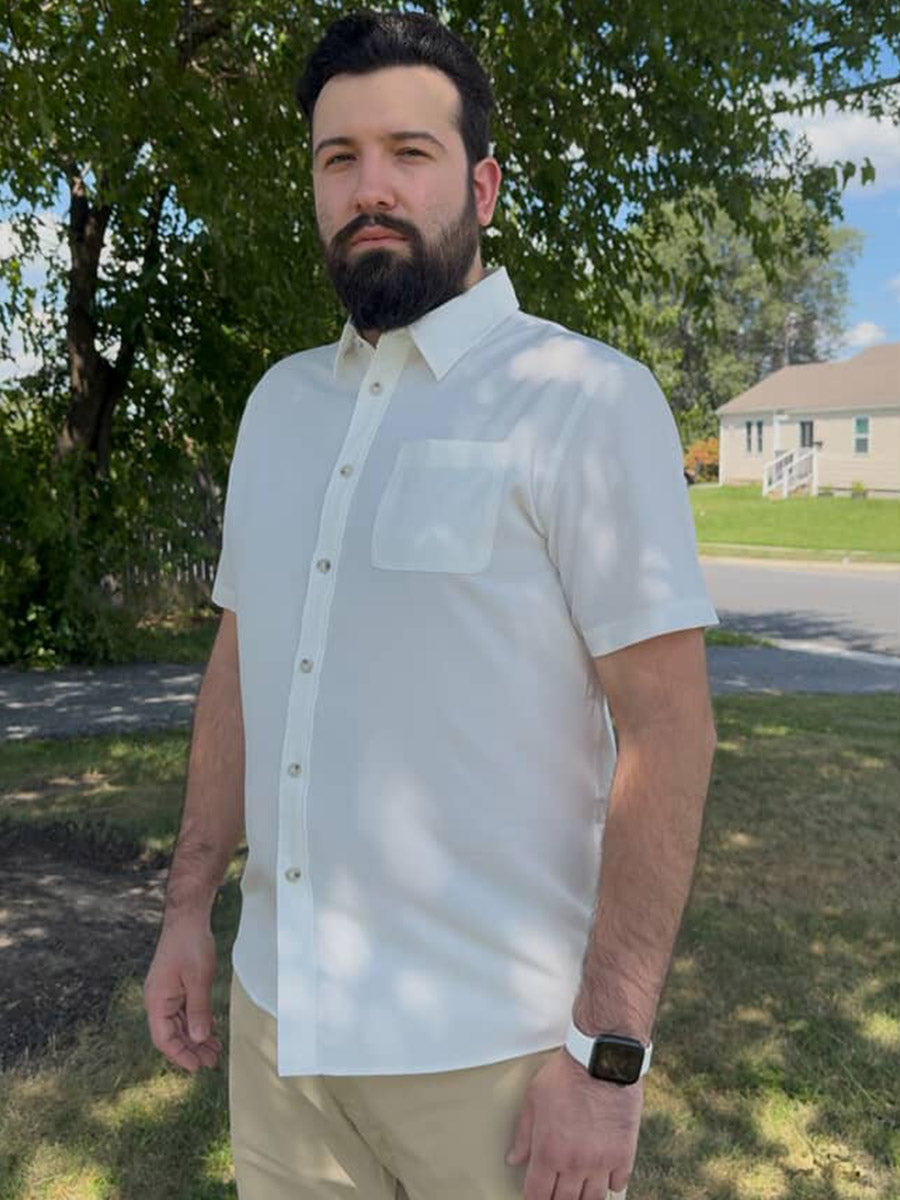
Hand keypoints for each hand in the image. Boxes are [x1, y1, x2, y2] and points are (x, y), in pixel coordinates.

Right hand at [143, 920, 221, 1072]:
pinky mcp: (176, 987)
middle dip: (192, 1049)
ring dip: (196, 1037)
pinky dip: (198, 1022)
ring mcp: (166, 993)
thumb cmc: (190, 944)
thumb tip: (198, 1038)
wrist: (187, 918)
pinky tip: (211, 1031)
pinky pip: (185, 1011)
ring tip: (215, 1051)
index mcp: (157, 1000)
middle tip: (212, 1061)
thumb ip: (198, 1010)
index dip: (180, 1055)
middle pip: (172, 1034)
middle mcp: (158, 1000)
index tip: (197, 1067)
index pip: (164, 1038)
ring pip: (180, 1024)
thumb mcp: (198, 979)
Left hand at [506, 1047, 642, 1198]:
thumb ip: (524, 1133)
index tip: (535, 1196)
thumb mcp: (534, 1098)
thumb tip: (515, 1158)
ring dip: (584, 1197)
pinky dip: (611, 1184)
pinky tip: (604, 1175)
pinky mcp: (624, 1153)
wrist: (602, 1059)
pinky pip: (619, 1184)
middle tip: (556, 1193)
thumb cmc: (566, 1074)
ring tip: (579, 1189)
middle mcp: (575, 1163)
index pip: (537, 1195)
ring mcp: (602, 1161)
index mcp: (549, 1151)